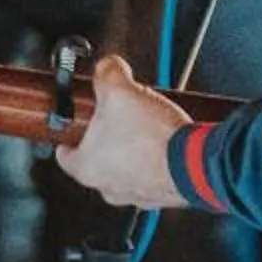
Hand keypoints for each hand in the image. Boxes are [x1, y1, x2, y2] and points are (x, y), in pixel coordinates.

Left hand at [53, 54, 192, 210]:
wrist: (196, 163)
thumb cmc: (153, 138)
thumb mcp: (119, 90)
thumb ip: (106, 73)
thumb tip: (107, 66)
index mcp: (87, 168)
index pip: (65, 155)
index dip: (68, 135)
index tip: (75, 124)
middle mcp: (109, 188)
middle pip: (98, 159)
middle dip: (107, 136)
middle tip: (118, 116)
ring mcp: (137, 195)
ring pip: (127, 167)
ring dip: (135, 148)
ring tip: (148, 125)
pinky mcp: (163, 195)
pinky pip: (153, 174)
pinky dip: (158, 159)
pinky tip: (168, 140)